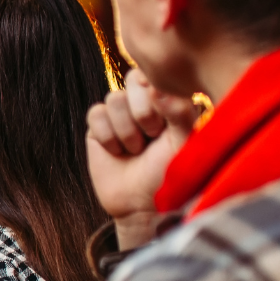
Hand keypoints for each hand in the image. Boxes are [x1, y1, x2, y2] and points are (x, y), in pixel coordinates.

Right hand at [85, 67, 200, 248]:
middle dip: (143, 114)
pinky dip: (108, 137)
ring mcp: (119, 115)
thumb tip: (156, 87)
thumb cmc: (169, 175)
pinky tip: (117, 152)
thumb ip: (179, 111)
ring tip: (136, 150)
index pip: (155, 75)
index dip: (157, 97)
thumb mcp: (184, 142)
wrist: (142, 205)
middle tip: (152, 138)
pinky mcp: (97, 128)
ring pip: (113, 99)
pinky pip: (95, 114)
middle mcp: (143, 104)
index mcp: (167, 101)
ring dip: (127, 131)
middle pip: (132, 81)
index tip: (167, 125)